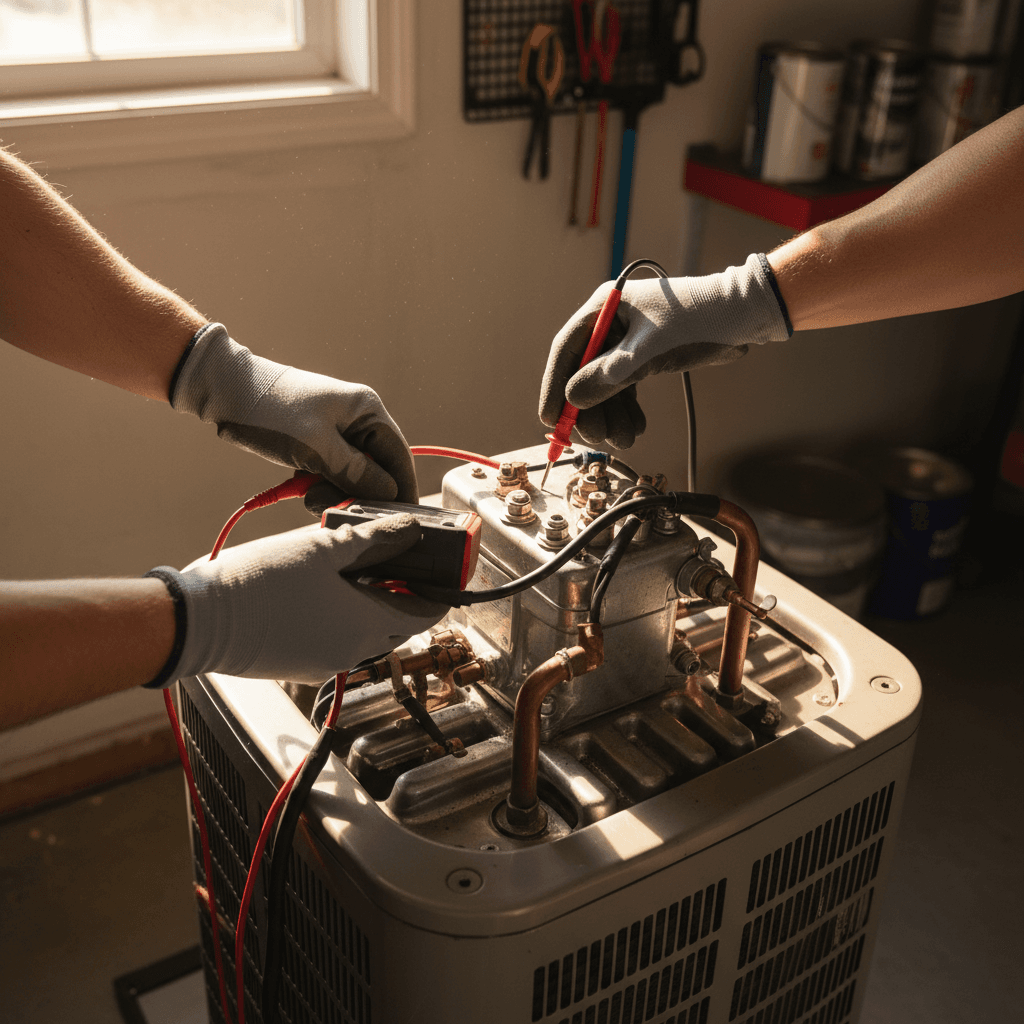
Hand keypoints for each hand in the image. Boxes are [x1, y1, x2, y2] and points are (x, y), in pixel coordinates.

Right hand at [147, 514, 449, 683]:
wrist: (199, 621)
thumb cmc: (258, 583)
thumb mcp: (321, 548)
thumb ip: (372, 538)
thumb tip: (410, 530)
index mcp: (366, 623)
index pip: (426, 612)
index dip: (440, 589)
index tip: (445, 570)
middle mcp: (353, 651)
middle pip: (400, 623)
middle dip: (408, 593)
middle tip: (402, 560)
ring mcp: (327, 663)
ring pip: (370, 632)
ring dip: (375, 603)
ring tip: (360, 567)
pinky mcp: (303, 665)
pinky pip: (341, 641)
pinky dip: (348, 617)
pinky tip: (329, 589)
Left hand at [172, 324, 417, 501]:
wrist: (225, 392)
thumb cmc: (272, 411)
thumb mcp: (316, 446)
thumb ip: (356, 473)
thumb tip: (389, 494)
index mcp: (367, 410)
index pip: (398, 456)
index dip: (400, 489)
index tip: (397, 519)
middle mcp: (358, 420)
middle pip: (377, 469)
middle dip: (356, 492)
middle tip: (331, 504)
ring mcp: (337, 432)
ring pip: (352, 476)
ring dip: (333, 491)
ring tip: (308, 493)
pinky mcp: (317, 443)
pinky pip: (331, 473)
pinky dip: (319, 485)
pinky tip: (300, 486)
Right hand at [539, 254, 790, 447]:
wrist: (745, 316)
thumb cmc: (699, 322)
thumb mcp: (648, 353)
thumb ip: (608, 378)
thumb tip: (572, 400)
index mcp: (605, 307)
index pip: (566, 350)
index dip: (554, 387)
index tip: (550, 420)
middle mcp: (611, 322)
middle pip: (584, 372)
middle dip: (589, 409)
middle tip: (596, 437)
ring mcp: (628, 340)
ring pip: (606, 384)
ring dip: (612, 414)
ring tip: (624, 440)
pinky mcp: (646, 356)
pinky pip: (626, 387)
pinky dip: (628, 409)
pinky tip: (636, 427)